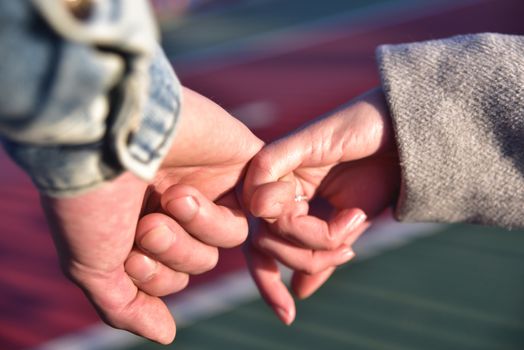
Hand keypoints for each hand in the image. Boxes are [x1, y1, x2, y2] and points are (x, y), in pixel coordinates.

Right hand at [41, 88, 262, 343]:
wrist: (105, 128)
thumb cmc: (91, 199)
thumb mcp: (93, 268)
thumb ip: (128, 306)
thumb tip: (166, 334)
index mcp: (137, 223)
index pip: (169, 276)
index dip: (155, 277)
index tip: (128, 254)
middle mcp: (173, 204)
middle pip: (201, 260)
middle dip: (176, 252)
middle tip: (150, 223)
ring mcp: (207, 180)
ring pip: (229, 235)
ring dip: (201, 227)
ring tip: (176, 199)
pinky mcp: (241, 158)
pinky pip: (269, 201)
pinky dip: (261, 209)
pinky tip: (230, 197)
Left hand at [243, 88, 399, 323]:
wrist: (405, 139)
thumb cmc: (379, 175)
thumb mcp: (348, 228)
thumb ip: (321, 256)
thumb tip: (299, 292)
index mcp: (286, 203)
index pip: (261, 249)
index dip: (268, 284)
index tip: (287, 315)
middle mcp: (275, 187)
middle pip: (265, 243)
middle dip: (308, 259)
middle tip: (347, 249)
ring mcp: (276, 169)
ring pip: (268, 225)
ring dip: (313, 238)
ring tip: (353, 222)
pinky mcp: (283, 150)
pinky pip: (263, 191)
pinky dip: (295, 212)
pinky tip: (335, 209)